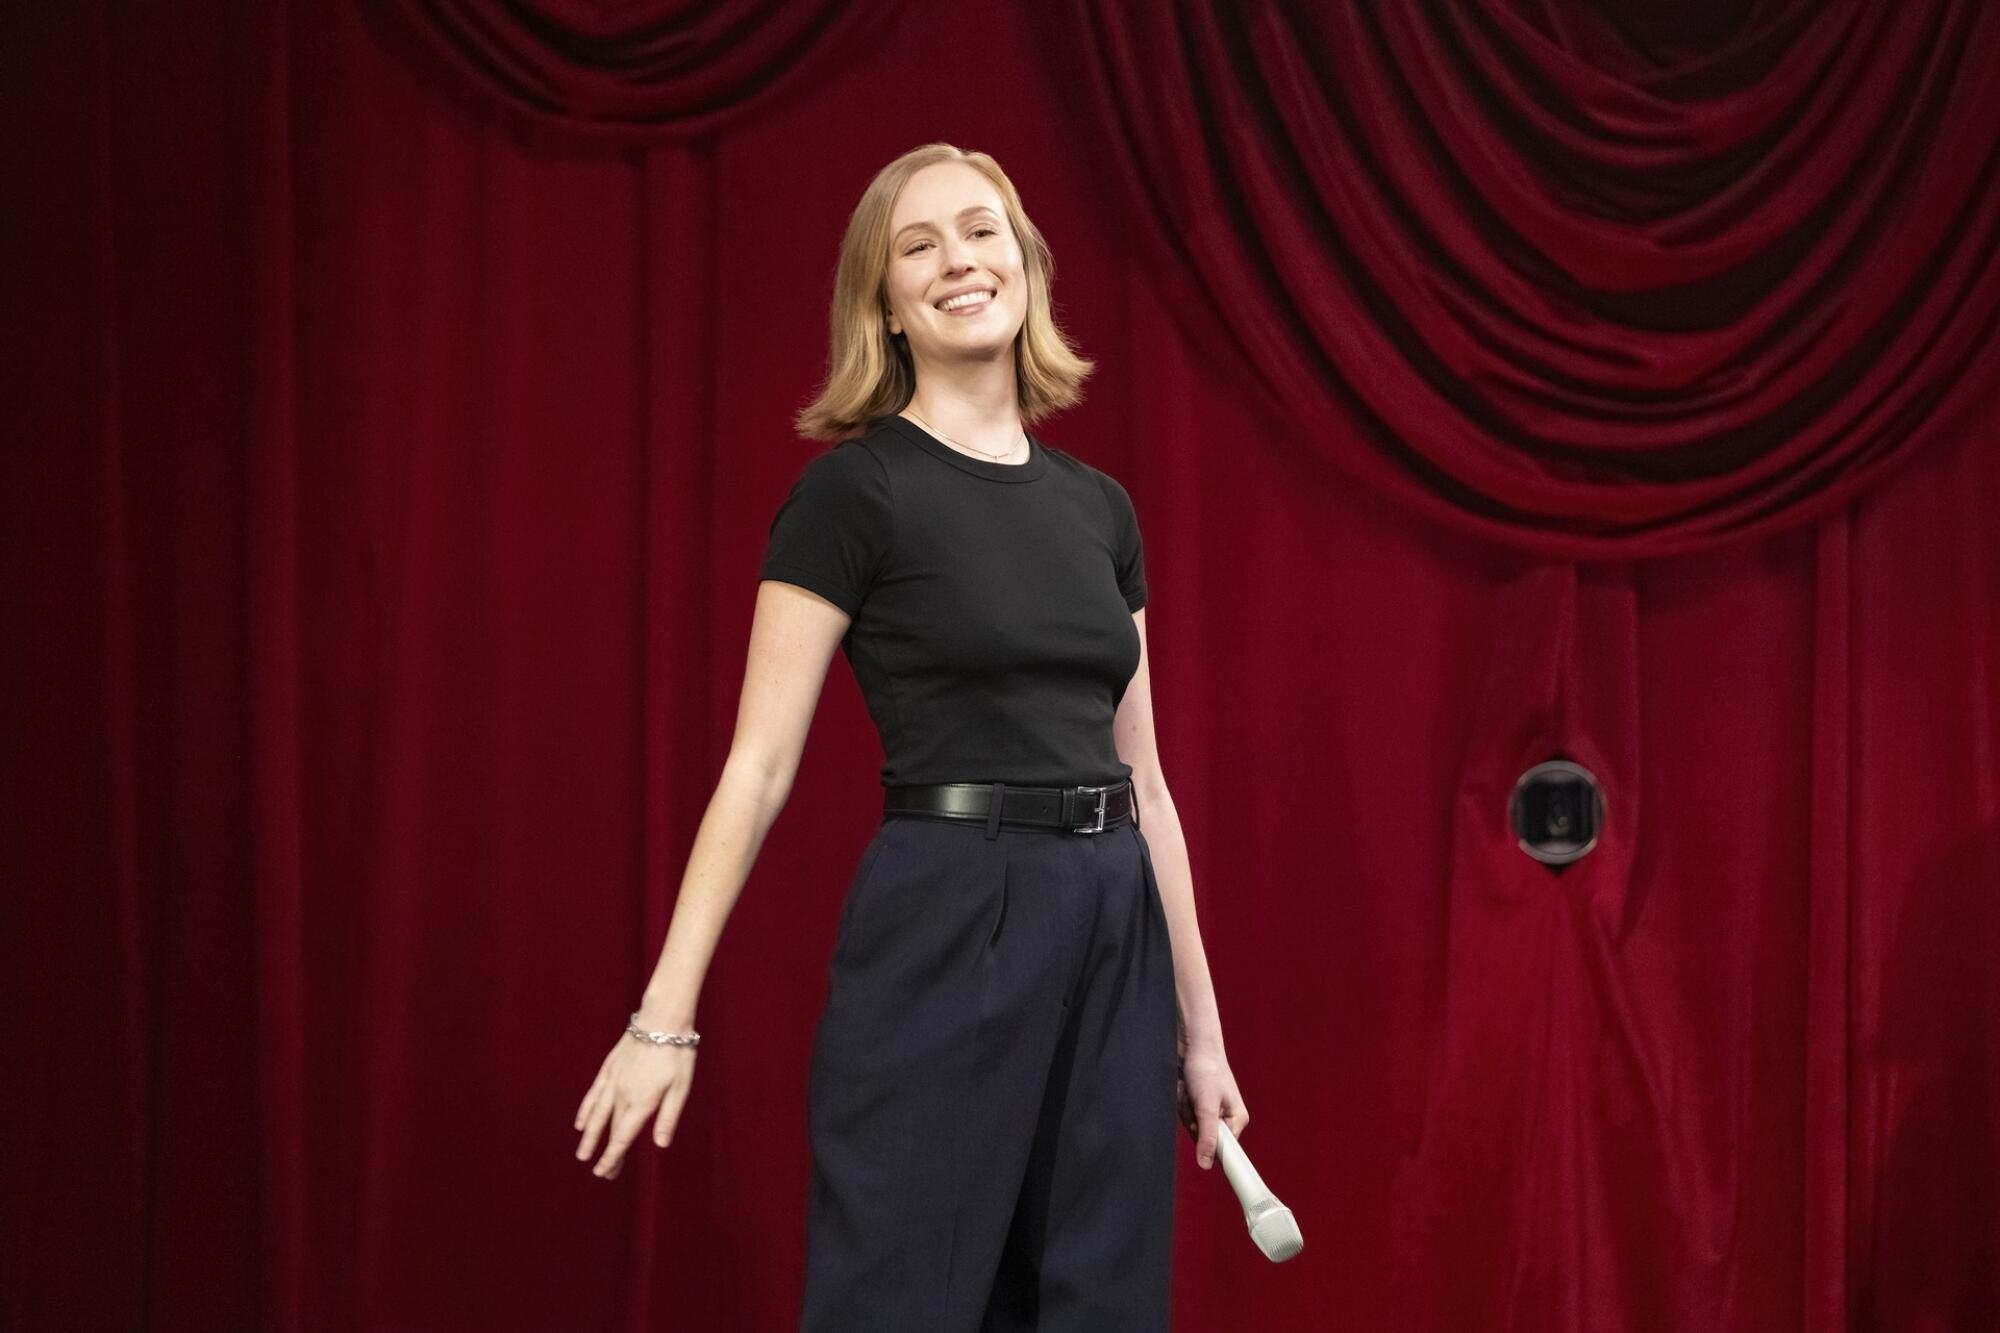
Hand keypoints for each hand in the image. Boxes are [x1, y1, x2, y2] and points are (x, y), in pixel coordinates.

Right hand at [573, 1032, 696, 1179]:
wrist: (661, 1019)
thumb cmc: (677, 1054)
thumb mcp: (682, 1087)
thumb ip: (669, 1117)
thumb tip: (660, 1145)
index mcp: (641, 1102)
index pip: (622, 1138)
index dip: (612, 1157)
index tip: (603, 1173)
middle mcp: (622, 1095)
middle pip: (610, 1130)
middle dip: (605, 1152)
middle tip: (602, 1174)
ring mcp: (613, 1081)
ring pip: (595, 1114)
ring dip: (589, 1136)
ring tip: (582, 1154)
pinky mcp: (609, 1068)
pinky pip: (593, 1094)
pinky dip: (585, 1110)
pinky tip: (580, 1122)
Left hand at [1176, 1038, 1246, 1169]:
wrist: (1193, 1045)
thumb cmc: (1206, 1069)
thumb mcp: (1207, 1106)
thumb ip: (1207, 1136)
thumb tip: (1206, 1164)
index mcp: (1236, 1120)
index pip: (1224, 1150)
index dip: (1209, 1147)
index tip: (1202, 1140)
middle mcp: (1226, 1118)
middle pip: (1202, 1139)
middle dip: (1192, 1121)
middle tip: (1194, 1101)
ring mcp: (1210, 1112)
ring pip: (1191, 1127)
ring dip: (1185, 1110)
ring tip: (1190, 1091)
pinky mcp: (1198, 1106)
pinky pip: (1185, 1116)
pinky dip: (1181, 1103)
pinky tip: (1185, 1089)